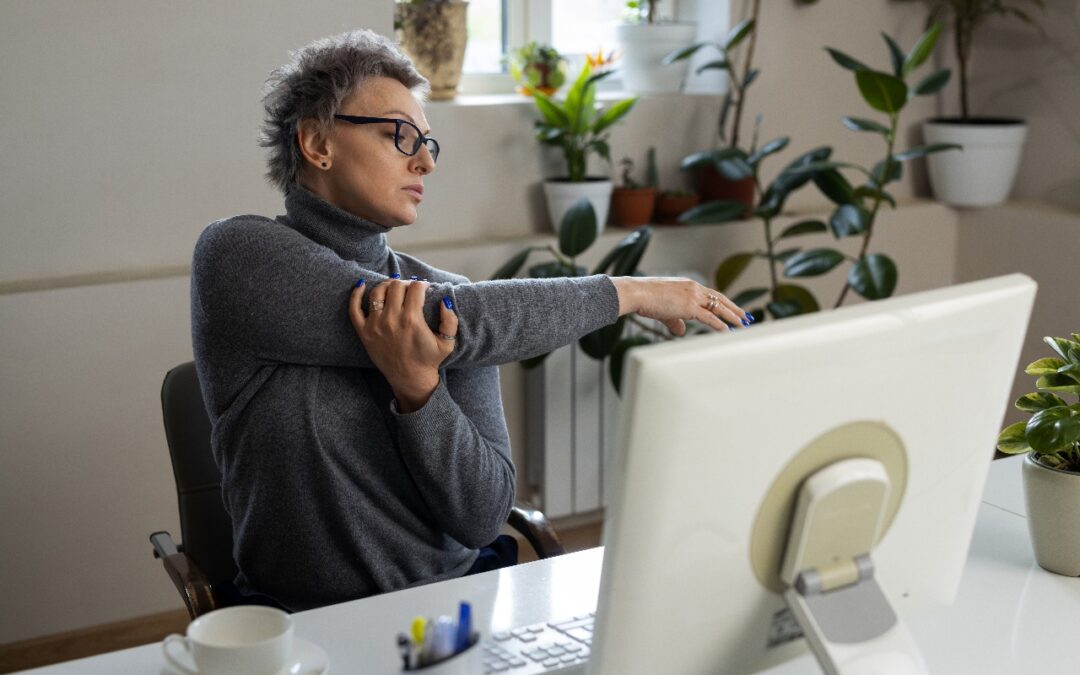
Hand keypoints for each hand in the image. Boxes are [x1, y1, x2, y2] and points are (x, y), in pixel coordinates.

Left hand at [348, 278, 458, 412]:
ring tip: (393, 287)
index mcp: (412, 320)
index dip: (422, 284)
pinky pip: (354, 309)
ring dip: (386, 285)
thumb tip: (444, 300)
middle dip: (406, 283)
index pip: (415, 288)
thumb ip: (450, 320)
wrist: (410, 379)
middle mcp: (392, 320)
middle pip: (396, 286)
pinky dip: (356, 294)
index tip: (425, 288)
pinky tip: (361, 284)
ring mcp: (375, 325)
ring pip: (377, 292)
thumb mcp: (448, 343)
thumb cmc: (429, 360)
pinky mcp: (364, 332)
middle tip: (410, 289)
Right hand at [610, 277, 749, 336]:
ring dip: (733, 317)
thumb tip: (682, 331)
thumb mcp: (664, 310)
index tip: (733, 308)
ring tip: (743, 325)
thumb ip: (675, 321)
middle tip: (746, 317)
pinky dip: (721, 325)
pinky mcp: (690, 307)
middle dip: (734, 309)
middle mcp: (694, 289)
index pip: (712, 294)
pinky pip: (710, 318)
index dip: (724, 303)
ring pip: (719, 308)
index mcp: (689, 286)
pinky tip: (729, 331)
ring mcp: (693, 297)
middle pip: (720, 299)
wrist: (638, 293)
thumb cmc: (646, 299)